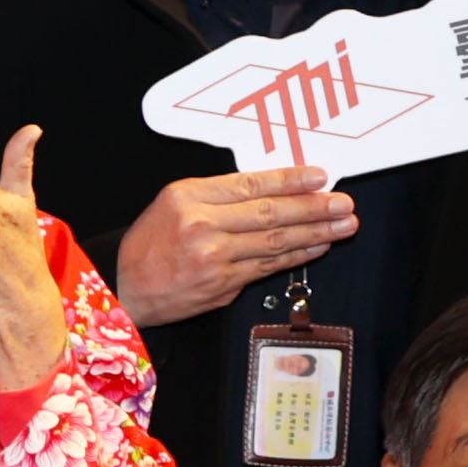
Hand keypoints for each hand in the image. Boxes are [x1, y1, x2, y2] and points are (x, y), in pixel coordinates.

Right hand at [112, 164, 354, 324]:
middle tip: (343, 203)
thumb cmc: (149, 245)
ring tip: (343, 225)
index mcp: (188, 197)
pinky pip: (267, 267)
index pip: (250, 184)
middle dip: (313, 208)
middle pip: (269, 213)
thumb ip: (217, 197)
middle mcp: (201, 225)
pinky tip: (317, 247)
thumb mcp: (173, 204)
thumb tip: (273, 193)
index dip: (290, 181)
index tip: (320, 177)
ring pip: (274, 242)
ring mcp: (213, 258)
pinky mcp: (222, 285)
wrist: (123, 289)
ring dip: (315, 233)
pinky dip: (296, 256)